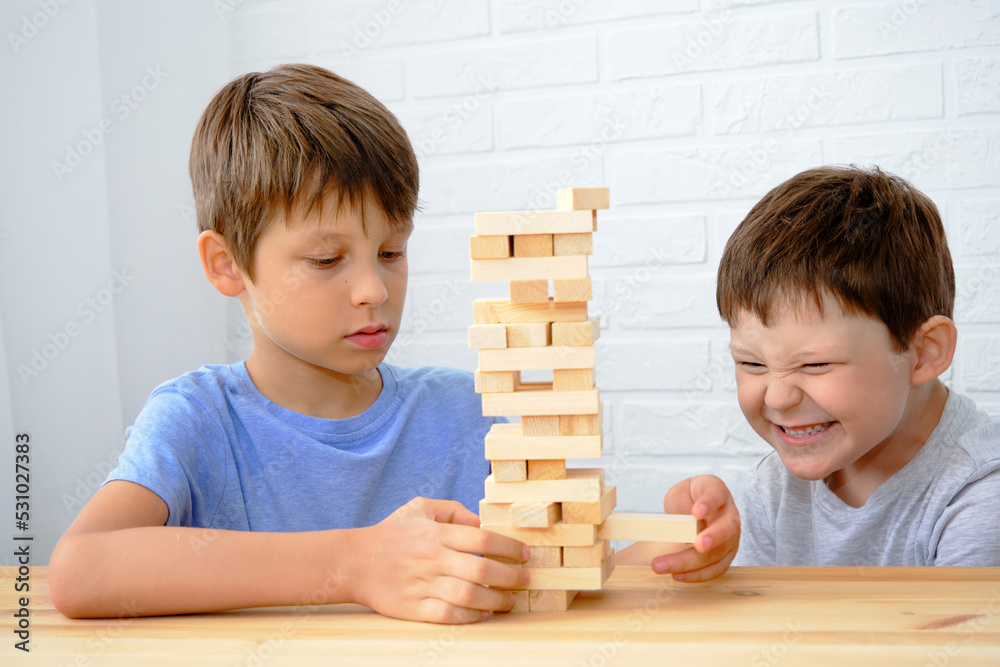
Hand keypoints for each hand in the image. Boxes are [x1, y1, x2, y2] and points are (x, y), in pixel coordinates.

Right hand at [349, 497, 528, 623]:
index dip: (509, 547)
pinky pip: (449, 616)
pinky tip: (485, 614)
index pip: (483, 539)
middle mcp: (432, 560)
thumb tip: (483, 523)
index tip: (525, 553)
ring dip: (496, 601)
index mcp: (436, 534)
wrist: (355, 561)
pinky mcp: (414, 609)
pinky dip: (471, 617)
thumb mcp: (421, 508)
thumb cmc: (392, 532)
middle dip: (511, 577)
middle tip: (526, 579)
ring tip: (510, 600)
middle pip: (482, 570)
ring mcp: (423, 586)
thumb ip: (454, 511)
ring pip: (469, 597)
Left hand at [651, 475, 739, 581]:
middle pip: (726, 528)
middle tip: (698, 545)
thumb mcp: (680, 493)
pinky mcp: (726, 556)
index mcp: (717, 492)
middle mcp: (730, 515)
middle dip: (712, 538)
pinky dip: (696, 575)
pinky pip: (715, 569)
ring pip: (717, 553)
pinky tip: (677, 575)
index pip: (716, 495)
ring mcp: (731, 538)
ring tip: (663, 565)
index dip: (708, 503)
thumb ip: (681, 506)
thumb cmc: (688, 498)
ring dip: (691, 562)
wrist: (696, 508)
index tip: (697, 511)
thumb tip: (681, 527)